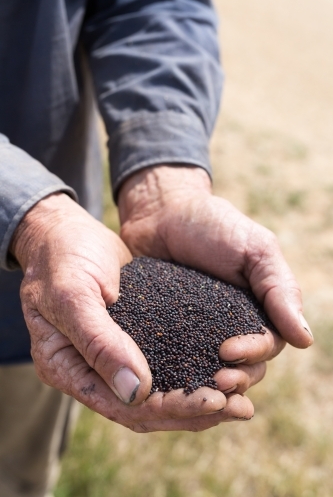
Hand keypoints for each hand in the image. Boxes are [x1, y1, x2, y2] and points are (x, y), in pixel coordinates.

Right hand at [10, 193, 244, 431]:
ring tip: (240, 400)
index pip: (121, 405)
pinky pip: (164, 363)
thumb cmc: (61, 258)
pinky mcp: (132, 337)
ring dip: (197, 397)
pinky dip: (192, 370)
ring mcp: (111, 356)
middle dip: (192, 411)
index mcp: (66, 369)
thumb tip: (135, 394)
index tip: (214, 401)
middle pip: (144, 408)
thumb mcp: (73, 295)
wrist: (64, 232)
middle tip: (240, 408)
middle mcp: (90, 370)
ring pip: (157, 391)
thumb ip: (99, 343)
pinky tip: (223, 367)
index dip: (169, 408)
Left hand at [118, 165, 312, 418]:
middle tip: (216, 380)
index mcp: (258, 306)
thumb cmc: (211, 225)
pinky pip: (178, 358)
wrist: (160, 213)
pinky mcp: (170, 331)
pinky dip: (179, 373)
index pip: (268, 343)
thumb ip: (279, 290)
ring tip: (199, 387)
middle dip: (236, 376)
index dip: (255, 353)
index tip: (229, 351)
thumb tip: (305, 340)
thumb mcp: (254, 250)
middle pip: (246, 364)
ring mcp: (199, 329)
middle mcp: (232, 323)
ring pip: (214, 368)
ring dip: (212, 383)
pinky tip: (171, 383)